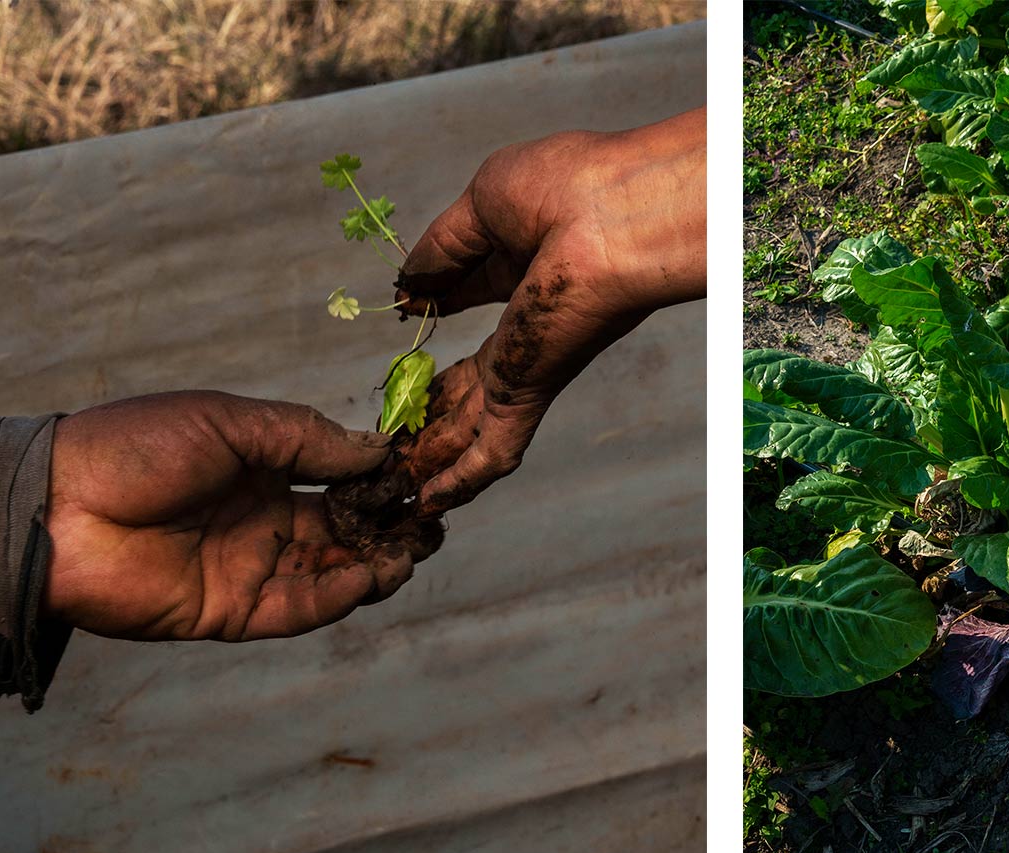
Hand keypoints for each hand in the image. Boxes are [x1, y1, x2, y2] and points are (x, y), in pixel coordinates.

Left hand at [43, 392, 416, 640]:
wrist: (58, 509)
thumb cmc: (135, 449)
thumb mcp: (231, 423)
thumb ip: (306, 439)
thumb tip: (378, 451)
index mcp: (260, 472)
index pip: (338, 481)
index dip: (381, 483)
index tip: (422, 477)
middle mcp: (261, 522)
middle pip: (343, 534)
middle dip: (390, 530)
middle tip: (432, 525)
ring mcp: (248, 568)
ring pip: (329, 576)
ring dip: (374, 567)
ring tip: (413, 553)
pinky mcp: (232, 612)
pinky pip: (297, 610)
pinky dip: (336, 598)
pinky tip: (367, 578)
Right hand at [395, 107, 705, 513]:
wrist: (614, 221)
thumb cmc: (567, 191)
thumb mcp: (485, 205)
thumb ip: (444, 249)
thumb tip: (409, 284)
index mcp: (519, 268)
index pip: (466, 294)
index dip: (431, 306)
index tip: (404, 314)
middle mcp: (526, 326)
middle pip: (468, 377)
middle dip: (431, 404)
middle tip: (394, 427)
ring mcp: (526, 368)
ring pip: (471, 426)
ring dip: (433, 457)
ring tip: (398, 484)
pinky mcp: (528, 395)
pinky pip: (490, 454)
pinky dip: (458, 484)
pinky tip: (430, 505)